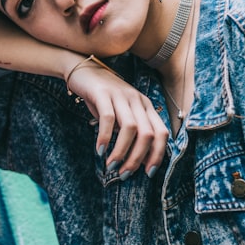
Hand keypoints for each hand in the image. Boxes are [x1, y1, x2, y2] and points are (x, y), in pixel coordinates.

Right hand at [65, 58, 167, 179]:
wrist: (83, 69)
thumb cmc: (103, 97)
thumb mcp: (121, 113)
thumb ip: (129, 132)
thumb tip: (135, 161)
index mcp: (146, 106)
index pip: (161, 133)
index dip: (157, 155)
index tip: (147, 173)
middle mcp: (137, 100)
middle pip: (147, 134)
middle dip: (137, 158)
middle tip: (124, 174)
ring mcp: (121, 95)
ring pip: (130, 128)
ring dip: (121, 151)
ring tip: (111, 166)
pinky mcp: (102, 93)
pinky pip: (108, 118)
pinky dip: (105, 137)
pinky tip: (99, 150)